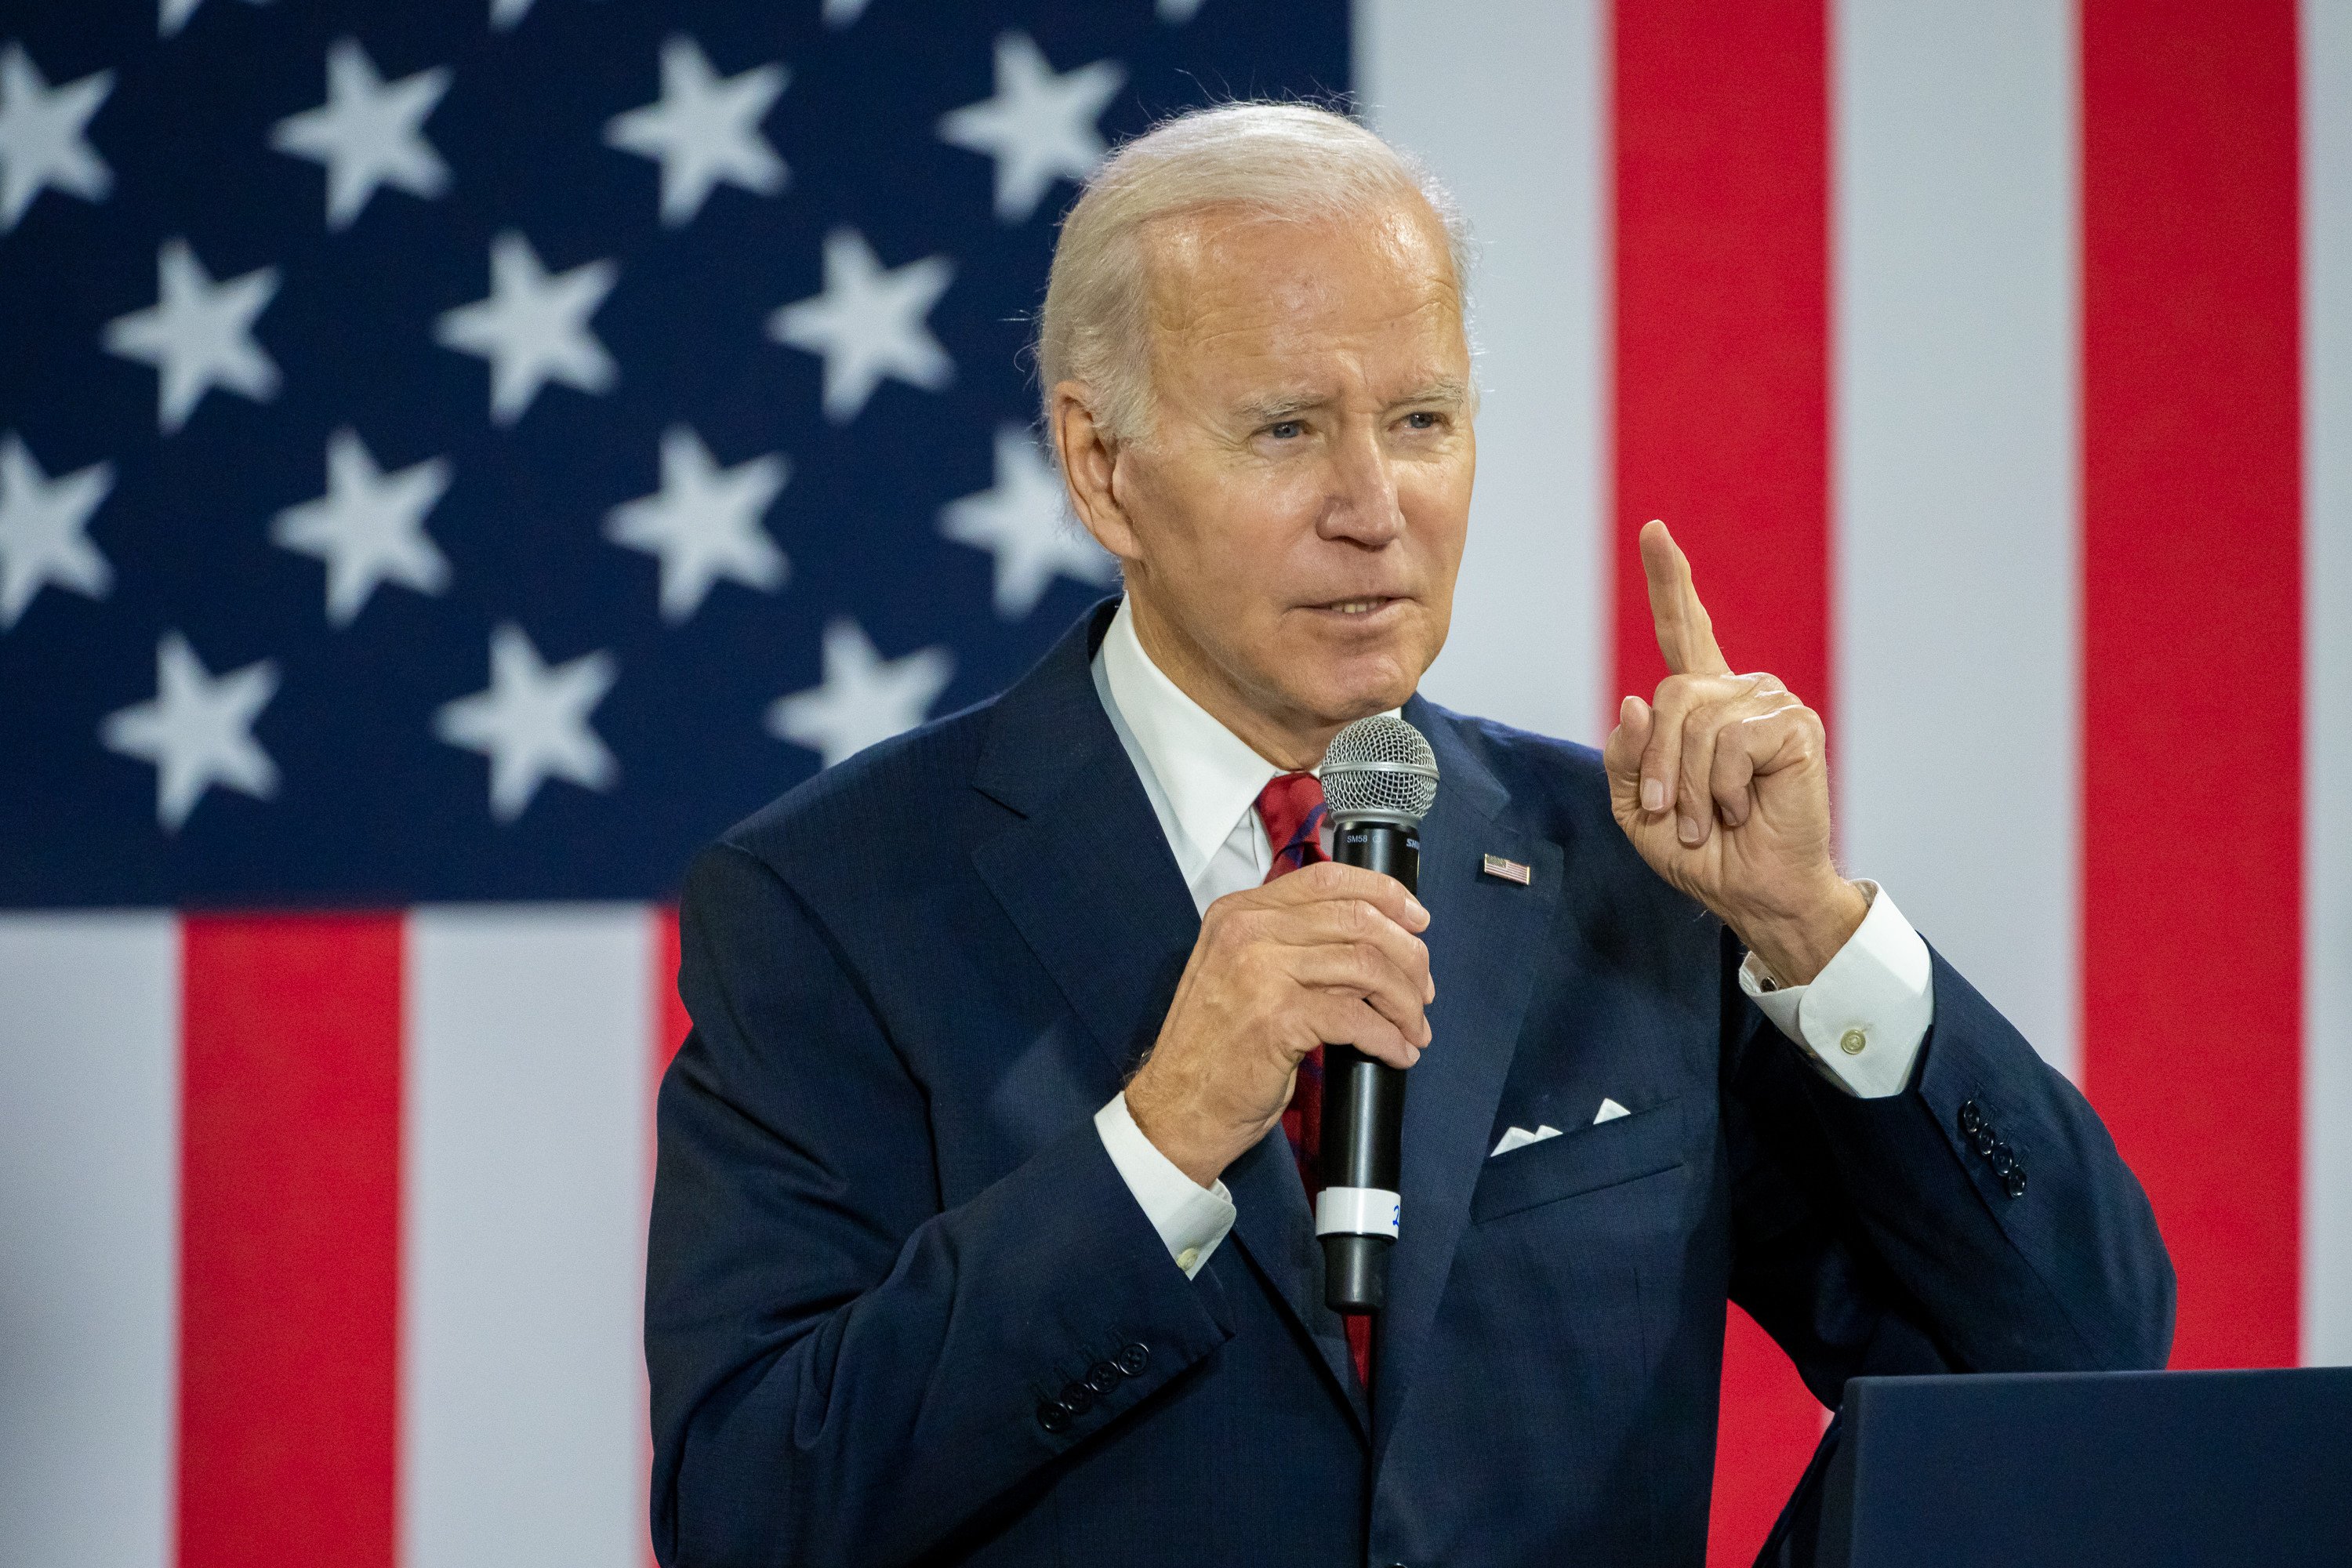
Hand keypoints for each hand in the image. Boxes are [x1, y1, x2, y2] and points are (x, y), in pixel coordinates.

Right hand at [1125, 861, 1433, 1187]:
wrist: (1177, 1107)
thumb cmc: (1215, 1047)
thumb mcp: (1242, 972)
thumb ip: (1291, 944)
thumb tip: (1371, 938)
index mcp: (1239, 913)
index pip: (1328, 880)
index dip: (1385, 894)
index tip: (1417, 920)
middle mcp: (1247, 931)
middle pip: (1357, 919)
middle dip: (1407, 955)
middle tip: (1423, 990)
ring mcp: (1260, 971)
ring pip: (1366, 965)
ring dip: (1404, 1001)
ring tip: (1413, 1027)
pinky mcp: (1277, 1018)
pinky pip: (1357, 1017)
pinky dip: (1388, 1037)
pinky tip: (1397, 1052)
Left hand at [1602, 520, 1867, 983]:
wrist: (1755, 893)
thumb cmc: (1703, 853)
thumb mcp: (1639, 809)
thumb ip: (1626, 757)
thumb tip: (1633, 701)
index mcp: (1702, 704)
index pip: (1682, 630)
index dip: (1669, 581)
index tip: (1654, 531)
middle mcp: (1738, 692)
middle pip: (1670, 694)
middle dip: (1658, 764)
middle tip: (1671, 815)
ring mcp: (1770, 703)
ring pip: (1696, 721)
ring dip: (1689, 785)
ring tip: (1709, 820)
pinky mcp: (1795, 726)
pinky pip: (1731, 742)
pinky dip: (1723, 788)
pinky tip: (1742, 809)